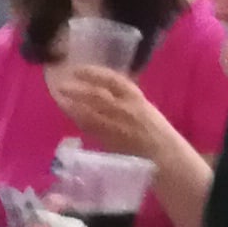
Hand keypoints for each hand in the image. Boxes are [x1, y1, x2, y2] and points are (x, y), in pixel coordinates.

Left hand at [50, 63, 183, 168]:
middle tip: (61, 83)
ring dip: (73, 104)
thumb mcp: (143, 109)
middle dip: (78, 88)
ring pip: (91, 110)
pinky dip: (79, 120)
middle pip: (97, 94)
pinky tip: (70, 115)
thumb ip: (125, 101)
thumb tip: (103, 93)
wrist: (167, 156)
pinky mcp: (112, 140)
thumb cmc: (157, 133)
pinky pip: (92, 127)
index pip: (112, 79)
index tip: (78, 69)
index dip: (93, 73)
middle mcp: (126, 107)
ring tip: (60, 98)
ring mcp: (118, 124)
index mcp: (136, 97)